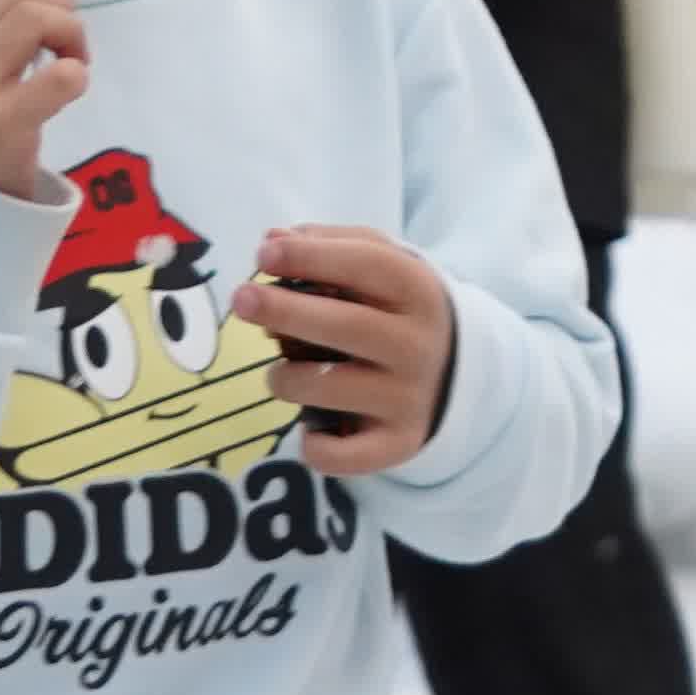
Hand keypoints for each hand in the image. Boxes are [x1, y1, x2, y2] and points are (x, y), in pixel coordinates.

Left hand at [238, 225, 457, 476]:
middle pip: (345, 326)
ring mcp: (408, 398)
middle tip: (241, 299)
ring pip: (326, 387)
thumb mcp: (382, 268)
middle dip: (285, 310)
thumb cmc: (397, 310)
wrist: (454, 375)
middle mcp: (418, 345)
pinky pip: (338, 455)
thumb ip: (331, 246)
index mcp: (420, 291)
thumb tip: (272, 240)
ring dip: (283, 377)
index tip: (264, 253)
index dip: (312, 257)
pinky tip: (311, 426)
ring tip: (279, 371)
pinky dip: (312, 444)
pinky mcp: (397, 444)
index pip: (367, 265)